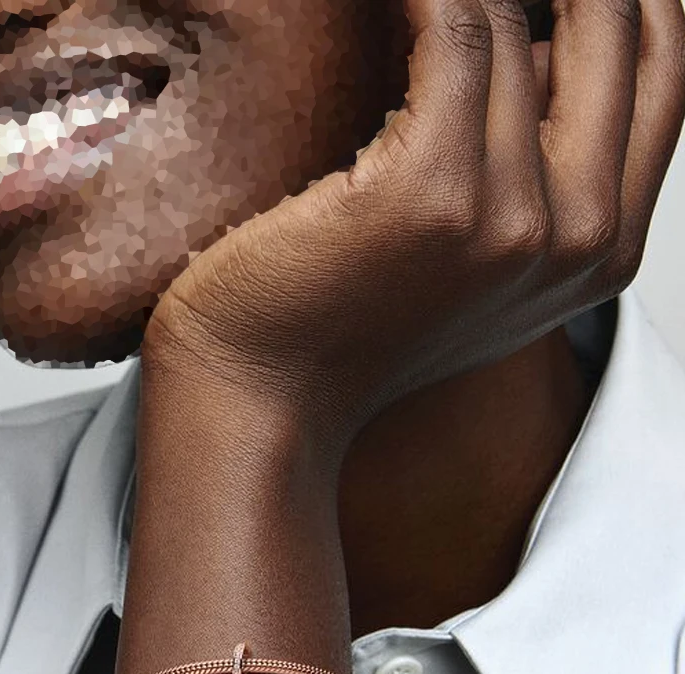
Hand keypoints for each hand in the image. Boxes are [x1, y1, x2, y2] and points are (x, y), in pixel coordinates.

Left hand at [143, 0, 684, 456]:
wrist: (264, 397)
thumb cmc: (346, 328)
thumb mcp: (472, 264)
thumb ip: (531, 172)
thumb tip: (539, 47)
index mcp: (602, 254)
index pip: (657, 73)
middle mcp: (578, 238)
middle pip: (616, 31)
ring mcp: (511, 216)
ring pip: (512, 27)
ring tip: (410, 2)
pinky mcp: (430, 189)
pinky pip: (451, 28)